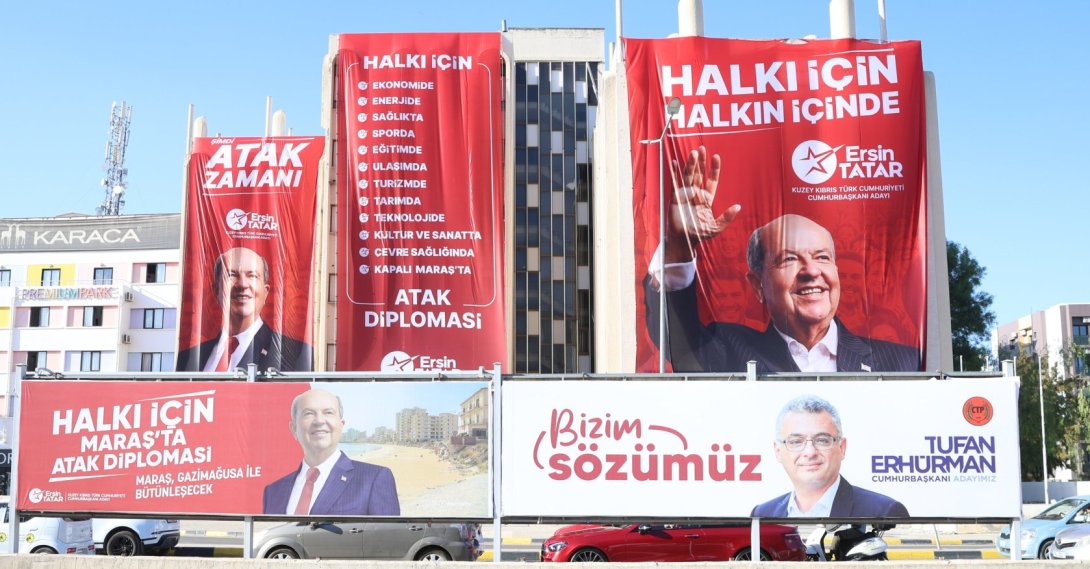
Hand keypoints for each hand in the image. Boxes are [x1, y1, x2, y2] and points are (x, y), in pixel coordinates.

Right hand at [664, 145, 740, 262]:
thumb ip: (726, 218)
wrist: (683, 241)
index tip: (716, 157)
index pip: (711, 181)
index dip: (714, 169)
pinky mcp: (675, 198)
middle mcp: (695, 194)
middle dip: (701, 162)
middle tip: (702, 148)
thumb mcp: (716, 227)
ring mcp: (685, 195)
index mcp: (706, 199)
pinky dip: (674, 173)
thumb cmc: (699, 235)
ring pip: (688, 176)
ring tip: (694, 153)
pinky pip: (674, 183)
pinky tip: (674, 162)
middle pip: (699, 174)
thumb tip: (738, 206)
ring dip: (691, 164)